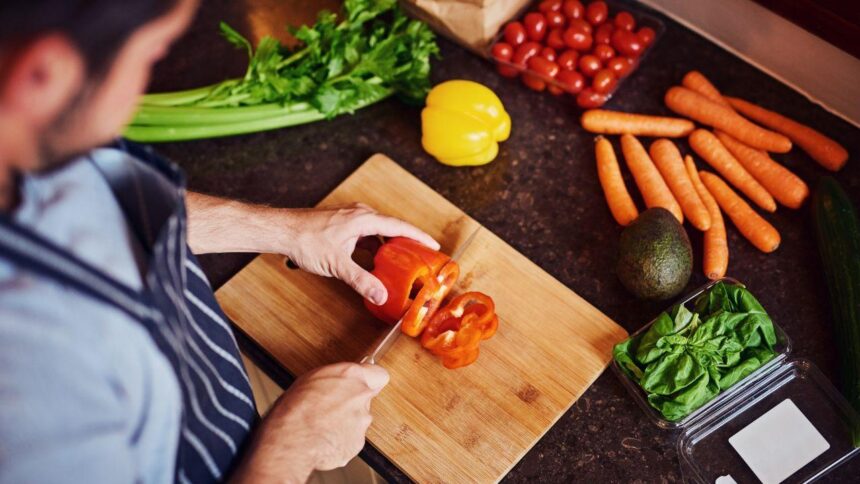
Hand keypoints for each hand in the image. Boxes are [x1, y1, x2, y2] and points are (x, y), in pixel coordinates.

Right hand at [231, 363, 388, 482]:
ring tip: (321, 426)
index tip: (360, 383)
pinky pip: (351, 439)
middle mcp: (361, 398)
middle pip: (364, 399)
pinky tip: (323, 439)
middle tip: (329, 408)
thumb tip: (337, 382)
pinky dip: (340, 440)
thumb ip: (335, 379)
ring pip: (358, 421)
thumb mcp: (311, 379)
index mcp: (351, 376)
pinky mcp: (357, 443)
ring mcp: (361, 422)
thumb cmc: (295, 408)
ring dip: (344, 423)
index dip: (370, 379)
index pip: (379, 374)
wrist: (292, 440)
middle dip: (350, 403)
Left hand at [284, 203, 438, 304]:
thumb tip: (381, 295)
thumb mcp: (337, 265)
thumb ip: (361, 280)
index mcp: (364, 219)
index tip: (434, 245)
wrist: (283, 231)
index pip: (399, 226)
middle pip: (392, 228)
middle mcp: (360, 215)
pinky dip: (374, 248)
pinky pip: (366, 235)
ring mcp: (351, 218)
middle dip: (407, 242)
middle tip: (421, 257)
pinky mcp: (344, 225)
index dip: (419, 236)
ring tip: (401, 263)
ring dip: (389, 247)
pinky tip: (374, 262)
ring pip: (378, 232)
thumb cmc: (306, 240)